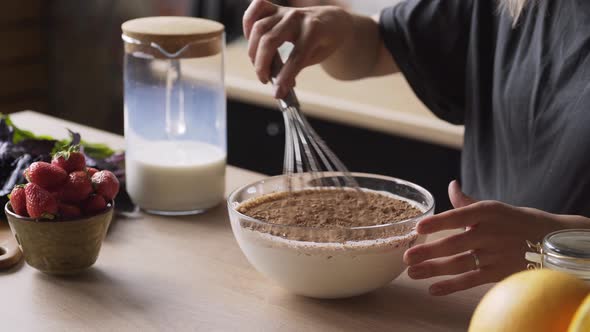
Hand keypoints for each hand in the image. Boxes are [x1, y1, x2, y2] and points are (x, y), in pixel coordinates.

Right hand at [243, 0, 353, 97]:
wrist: (332, 20)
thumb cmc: (325, 41)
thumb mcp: (318, 57)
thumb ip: (297, 67)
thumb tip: (279, 87)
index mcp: (314, 31)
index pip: (295, 58)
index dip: (284, 78)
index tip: (277, 93)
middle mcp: (297, 18)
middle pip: (269, 41)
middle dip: (262, 65)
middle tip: (265, 80)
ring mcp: (285, 10)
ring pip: (258, 28)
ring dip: (253, 50)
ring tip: (259, 65)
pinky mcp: (276, 7)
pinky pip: (256, 8)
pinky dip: (248, 22)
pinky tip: (251, 39)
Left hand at [403, 180, 565, 295]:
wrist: (550, 239)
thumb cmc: (513, 220)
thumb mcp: (493, 207)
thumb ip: (466, 202)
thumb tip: (451, 185)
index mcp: (486, 212)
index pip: (459, 216)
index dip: (438, 223)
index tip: (419, 228)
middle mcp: (490, 233)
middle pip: (455, 244)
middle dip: (429, 251)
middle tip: (407, 256)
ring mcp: (495, 254)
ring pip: (460, 263)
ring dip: (434, 269)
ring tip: (412, 272)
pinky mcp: (498, 273)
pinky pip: (472, 280)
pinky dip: (452, 286)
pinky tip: (433, 289)